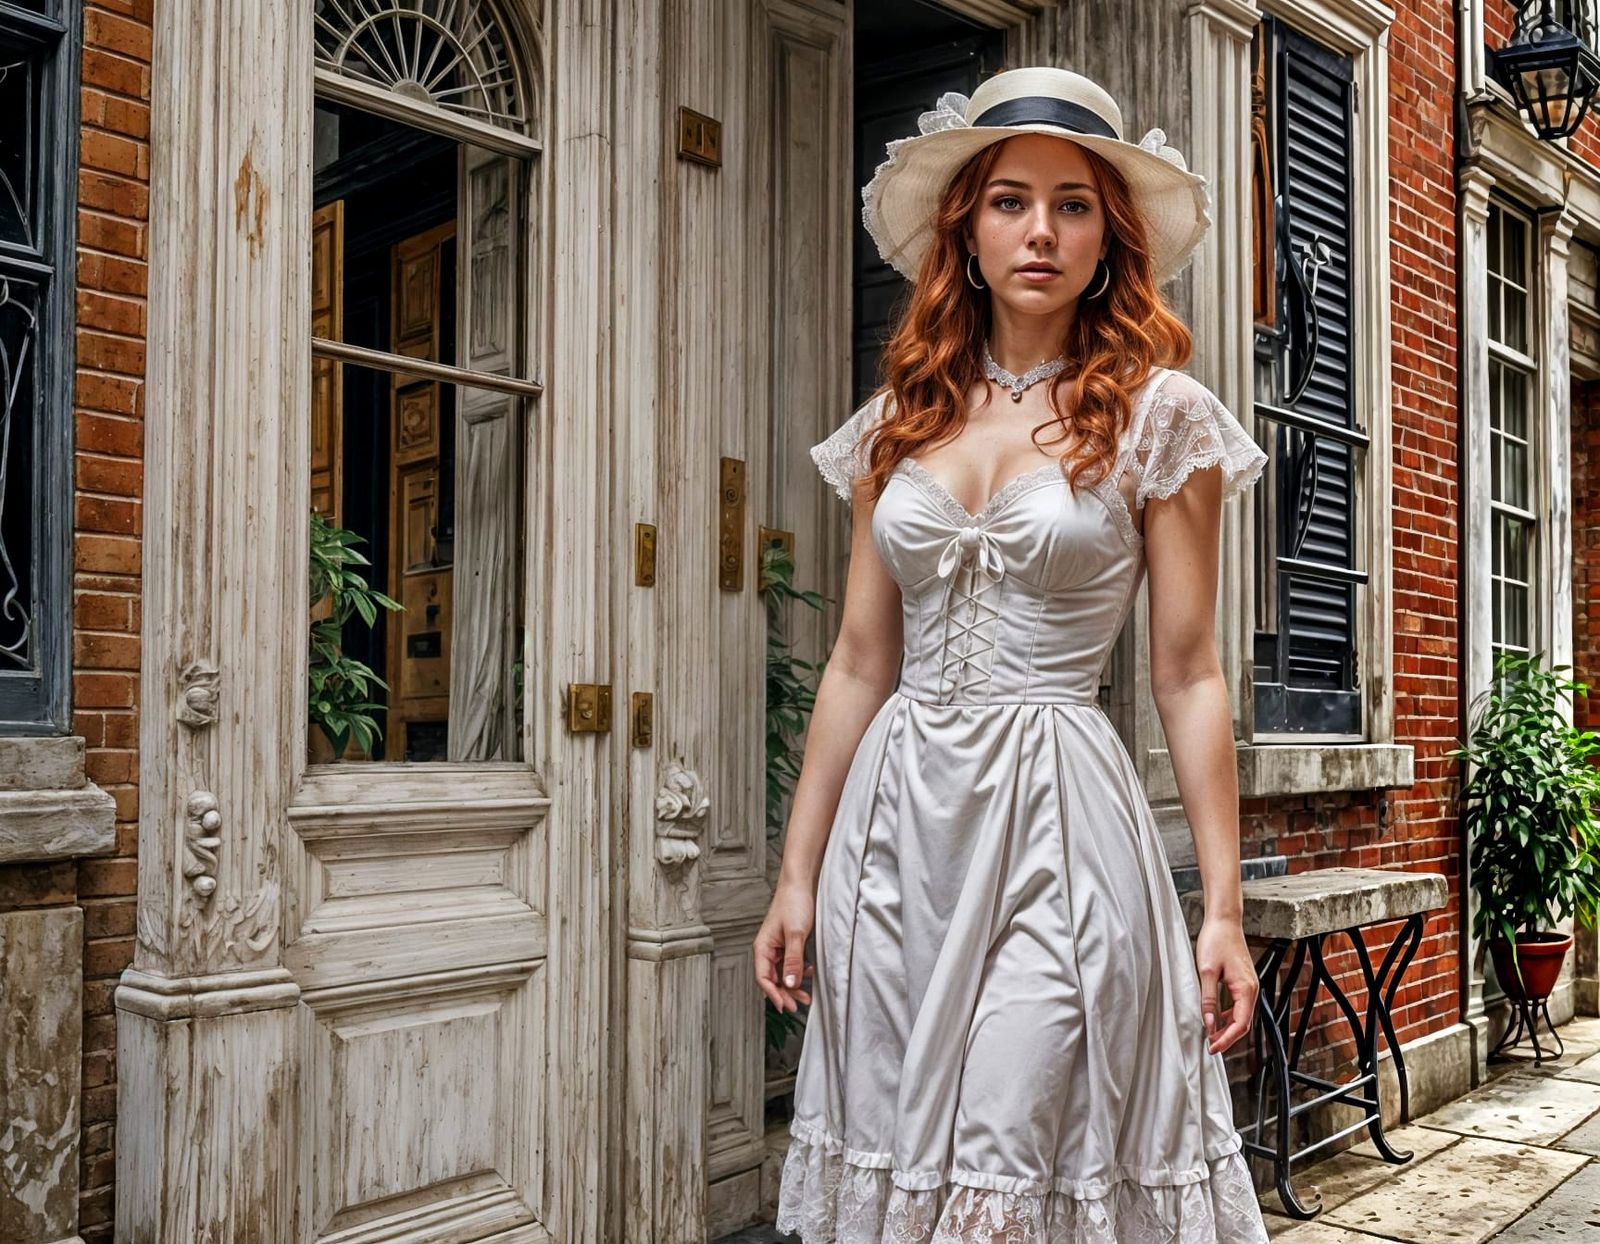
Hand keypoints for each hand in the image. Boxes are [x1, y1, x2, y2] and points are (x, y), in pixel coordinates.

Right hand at [754, 880, 815, 1012]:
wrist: (801, 884)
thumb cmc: (794, 903)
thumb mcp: (795, 934)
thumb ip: (793, 960)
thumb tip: (790, 984)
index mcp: (763, 947)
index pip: (762, 978)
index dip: (773, 994)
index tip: (785, 1006)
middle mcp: (768, 949)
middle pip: (772, 979)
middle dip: (785, 994)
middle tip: (798, 1005)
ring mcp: (778, 947)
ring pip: (782, 974)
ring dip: (793, 985)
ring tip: (806, 995)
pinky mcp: (788, 944)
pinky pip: (790, 965)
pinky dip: (798, 973)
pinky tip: (809, 974)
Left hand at [1195, 915, 1256, 1054]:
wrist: (1224, 921)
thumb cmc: (1216, 941)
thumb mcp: (1206, 971)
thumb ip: (1208, 1000)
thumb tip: (1209, 1024)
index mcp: (1246, 989)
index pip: (1240, 1024)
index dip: (1227, 1040)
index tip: (1213, 1048)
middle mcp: (1252, 989)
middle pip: (1243, 1023)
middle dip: (1228, 1037)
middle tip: (1211, 1047)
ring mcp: (1249, 985)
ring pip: (1242, 1015)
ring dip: (1228, 1028)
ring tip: (1212, 1036)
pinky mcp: (1243, 981)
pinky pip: (1239, 1005)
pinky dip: (1229, 1016)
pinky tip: (1217, 1018)